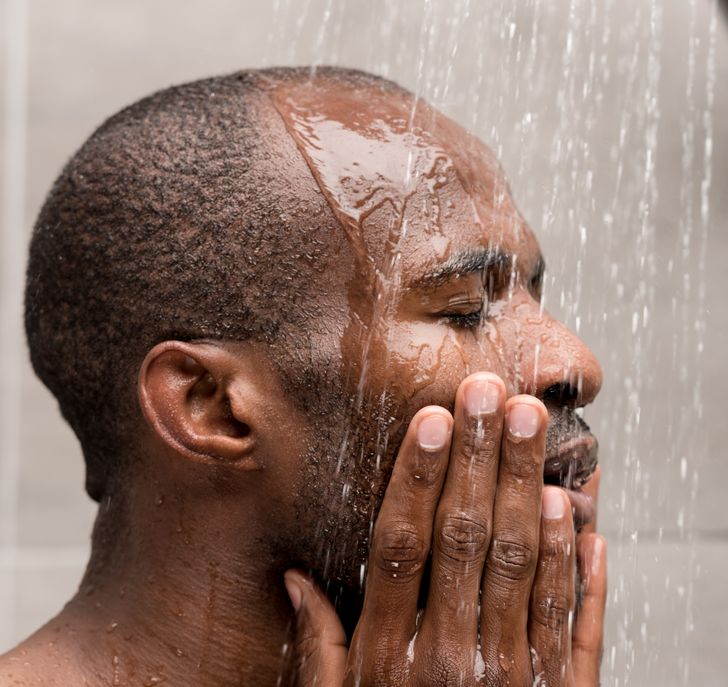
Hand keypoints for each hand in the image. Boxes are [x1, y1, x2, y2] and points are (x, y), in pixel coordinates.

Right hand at [284, 373, 606, 685]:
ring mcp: (510, 679)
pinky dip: (578, 559)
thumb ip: (319, 650)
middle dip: (478, 456)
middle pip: (463, 536)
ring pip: (521, 562)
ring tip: (531, 423)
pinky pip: (571, 619)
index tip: (432, 419)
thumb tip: (294, 579)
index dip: (417, 476)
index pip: (401, 545)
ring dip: (528, 485)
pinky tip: (576, 506)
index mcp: (387, 660)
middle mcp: (447, 661)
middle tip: (490, 391)